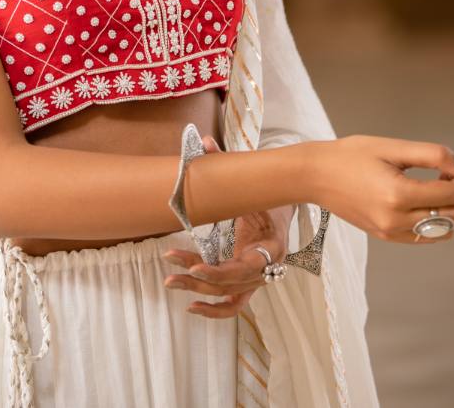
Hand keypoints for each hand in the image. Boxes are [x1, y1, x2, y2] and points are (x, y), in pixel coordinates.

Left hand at [162, 135, 293, 319]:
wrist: (283, 205)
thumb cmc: (265, 193)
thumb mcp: (251, 181)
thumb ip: (227, 163)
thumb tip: (204, 141)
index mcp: (272, 244)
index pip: (247, 267)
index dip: (221, 270)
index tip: (195, 266)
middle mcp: (268, 267)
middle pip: (231, 283)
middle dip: (198, 275)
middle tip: (170, 262)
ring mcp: (259, 280)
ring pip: (228, 295)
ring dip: (199, 290)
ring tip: (171, 281)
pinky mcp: (249, 285)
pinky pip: (233, 306)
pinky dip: (214, 311)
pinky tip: (191, 307)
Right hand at [304, 134, 453, 244]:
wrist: (315, 175)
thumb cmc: (351, 154)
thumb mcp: (392, 147)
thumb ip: (432, 155)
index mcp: (398, 195)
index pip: (453, 190)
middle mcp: (396, 220)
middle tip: (450, 166)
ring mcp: (391, 232)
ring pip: (444, 227)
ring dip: (451, 205)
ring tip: (437, 180)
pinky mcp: (387, 236)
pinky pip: (426, 233)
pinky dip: (436, 217)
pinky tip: (425, 195)